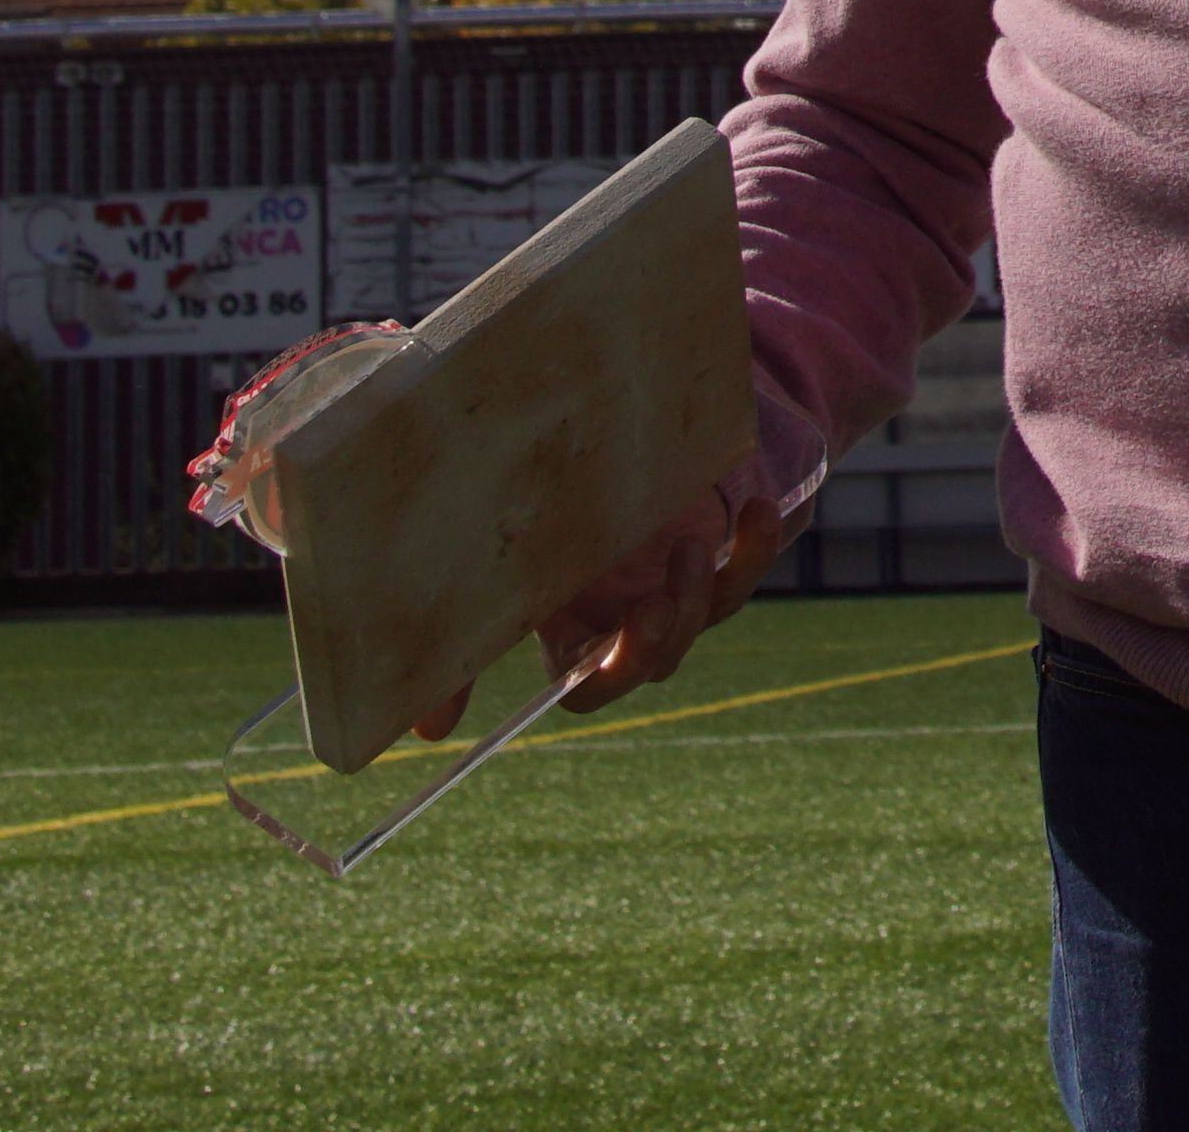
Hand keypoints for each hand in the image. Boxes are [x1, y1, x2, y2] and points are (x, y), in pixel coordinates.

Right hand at [410, 475, 783, 739]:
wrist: (615, 456)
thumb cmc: (545, 517)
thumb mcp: (502, 570)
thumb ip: (464, 645)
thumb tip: (428, 732)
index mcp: (574, 634)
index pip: (586, 686)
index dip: (598, 678)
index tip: (604, 646)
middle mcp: (627, 622)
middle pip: (651, 663)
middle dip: (652, 645)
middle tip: (651, 608)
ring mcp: (677, 590)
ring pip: (701, 620)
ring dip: (699, 594)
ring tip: (689, 548)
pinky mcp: (720, 557)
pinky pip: (746, 570)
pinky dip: (755, 545)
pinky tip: (759, 507)